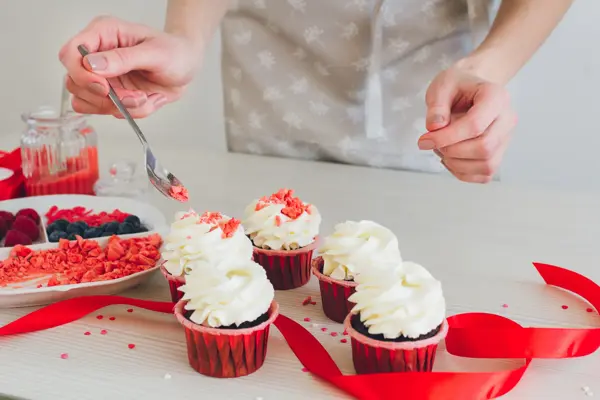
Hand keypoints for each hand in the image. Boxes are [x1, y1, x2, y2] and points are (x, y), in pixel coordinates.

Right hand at [59, 16, 201, 117]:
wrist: (187, 66)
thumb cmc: (174, 52)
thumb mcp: (155, 53)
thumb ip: (123, 58)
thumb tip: (92, 65)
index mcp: (103, 34)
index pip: (70, 54)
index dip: (81, 74)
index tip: (104, 87)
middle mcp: (97, 55)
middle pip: (74, 82)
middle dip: (105, 97)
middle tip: (134, 96)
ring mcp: (102, 77)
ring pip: (88, 101)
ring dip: (118, 106)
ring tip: (143, 97)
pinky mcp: (111, 94)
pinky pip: (107, 111)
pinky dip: (128, 112)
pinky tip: (144, 100)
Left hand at [418, 66, 516, 182]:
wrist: (470, 91)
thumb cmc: (457, 86)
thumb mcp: (442, 86)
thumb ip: (436, 105)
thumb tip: (435, 127)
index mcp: (496, 97)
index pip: (475, 125)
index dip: (447, 137)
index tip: (424, 139)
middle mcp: (507, 119)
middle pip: (484, 147)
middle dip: (452, 151)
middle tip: (432, 144)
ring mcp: (505, 139)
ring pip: (486, 165)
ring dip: (456, 164)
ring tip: (441, 148)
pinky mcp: (499, 154)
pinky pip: (485, 174)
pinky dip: (463, 172)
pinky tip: (450, 158)